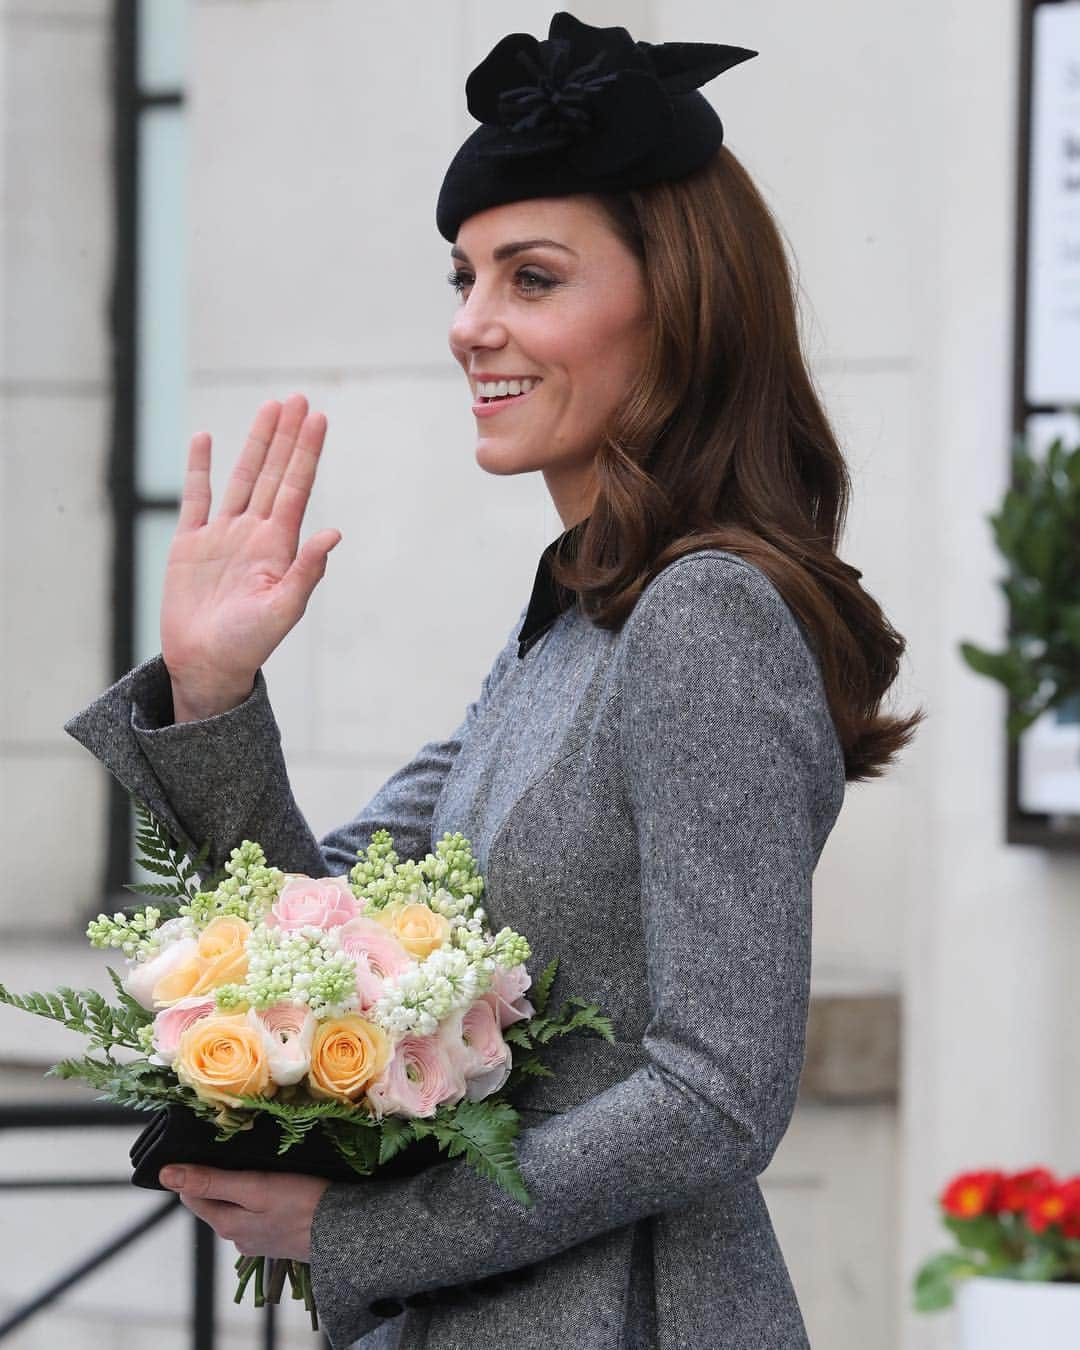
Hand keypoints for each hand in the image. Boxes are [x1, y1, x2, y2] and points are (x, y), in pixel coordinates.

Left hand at [159, 1164, 328, 1260]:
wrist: (345, 1232)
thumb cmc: (302, 1204)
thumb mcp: (254, 1187)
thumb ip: (212, 1182)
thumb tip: (168, 1176)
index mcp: (226, 1224)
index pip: (191, 1195)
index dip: (193, 1171)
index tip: (205, 1147)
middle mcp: (237, 1238)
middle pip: (214, 1202)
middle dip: (218, 1178)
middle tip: (235, 1150)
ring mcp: (258, 1241)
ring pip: (238, 1208)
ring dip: (241, 1188)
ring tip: (259, 1165)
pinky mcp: (277, 1239)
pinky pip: (258, 1215)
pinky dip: (260, 1200)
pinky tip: (278, 1188)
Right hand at [162, 393, 340, 720]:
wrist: (207, 665)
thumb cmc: (250, 644)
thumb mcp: (284, 609)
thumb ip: (307, 571)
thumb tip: (334, 533)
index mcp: (279, 546)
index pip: (297, 487)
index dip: (307, 452)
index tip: (319, 418)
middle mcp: (254, 533)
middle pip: (274, 473)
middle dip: (287, 436)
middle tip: (298, 398)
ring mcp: (222, 535)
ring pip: (242, 477)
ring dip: (255, 443)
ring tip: (269, 407)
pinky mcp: (189, 543)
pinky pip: (195, 497)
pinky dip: (199, 468)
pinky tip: (205, 439)